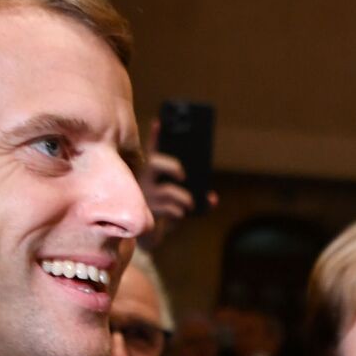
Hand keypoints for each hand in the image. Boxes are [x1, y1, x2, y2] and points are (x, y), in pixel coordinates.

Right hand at [139, 118, 217, 246]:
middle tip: (183, 174)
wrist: (148, 234)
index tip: (159, 121)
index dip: (155, 136)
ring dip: (185, 198)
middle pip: (154, 163)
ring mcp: (144, 195)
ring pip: (168, 191)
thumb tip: (212, 198)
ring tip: (190, 203)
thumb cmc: (163, 209)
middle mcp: (143, 180)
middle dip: (172, 166)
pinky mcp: (148, 211)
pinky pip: (171, 209)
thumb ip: (193, 195)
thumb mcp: (176, 198)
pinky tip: (180, 214)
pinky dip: (180, 212)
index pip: (151, 150)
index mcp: (149, 171)